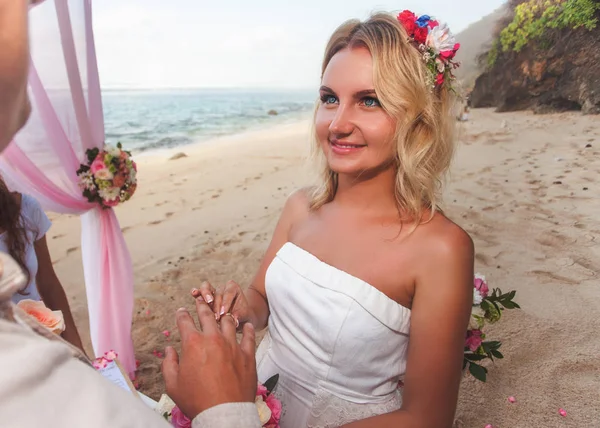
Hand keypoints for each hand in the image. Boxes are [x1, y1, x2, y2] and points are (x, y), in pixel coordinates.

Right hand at [161, 298, 256, 419]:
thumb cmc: (196, 400)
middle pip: (207, 316)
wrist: (224, 413)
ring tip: (223, 312)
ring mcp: (232, 345)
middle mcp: (213, 339)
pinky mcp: (247, 354)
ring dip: (224, 316)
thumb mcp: (173, 385)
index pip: (185, 321)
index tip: (181, 311)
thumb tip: (170, 350)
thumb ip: (169, 364)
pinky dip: (247, 329)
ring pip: (229, 322)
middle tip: (202, 301)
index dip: (182, 314)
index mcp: (193, 344)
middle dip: (202, 306)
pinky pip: (249, 336)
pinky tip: (247, 325)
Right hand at [192, 280, 251, 327]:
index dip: (226, 302)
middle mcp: (223, 287)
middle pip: (218, 293)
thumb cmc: (241, 315)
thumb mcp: (243, 315)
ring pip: (207, 287)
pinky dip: (196, 292)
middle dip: (216, 305)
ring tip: (207, 303)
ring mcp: (213, 291)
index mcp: (233, 288)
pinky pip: (199, 291)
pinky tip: (194, 293)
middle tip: (216, 317)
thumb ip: (238, 316)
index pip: (229, 293)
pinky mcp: (204, 296)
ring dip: (206, 295)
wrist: (237, 317)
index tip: (223, 313)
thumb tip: (234, 320)